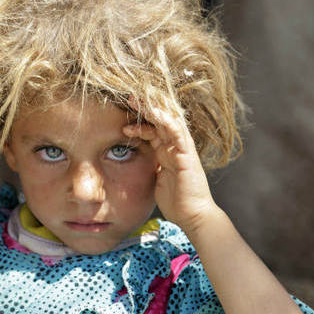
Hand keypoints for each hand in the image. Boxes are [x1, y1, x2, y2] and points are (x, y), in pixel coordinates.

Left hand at [122, 98, 217, 232]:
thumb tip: (134, 162)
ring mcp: (182, 149)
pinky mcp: (187, 155)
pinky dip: (167, 122)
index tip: (121, 111)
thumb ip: (150, 166)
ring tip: (136, 100)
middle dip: (144, 107)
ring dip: (153, 109)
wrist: (192, 216)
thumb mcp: (156, 178)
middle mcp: (175, 146)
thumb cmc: (176, 201)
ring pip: (169, 121)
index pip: (153, 128)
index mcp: (167, 151)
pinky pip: (178, 133)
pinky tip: (155, 114)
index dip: (138, 118)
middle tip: (128, 97)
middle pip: (160, 120)